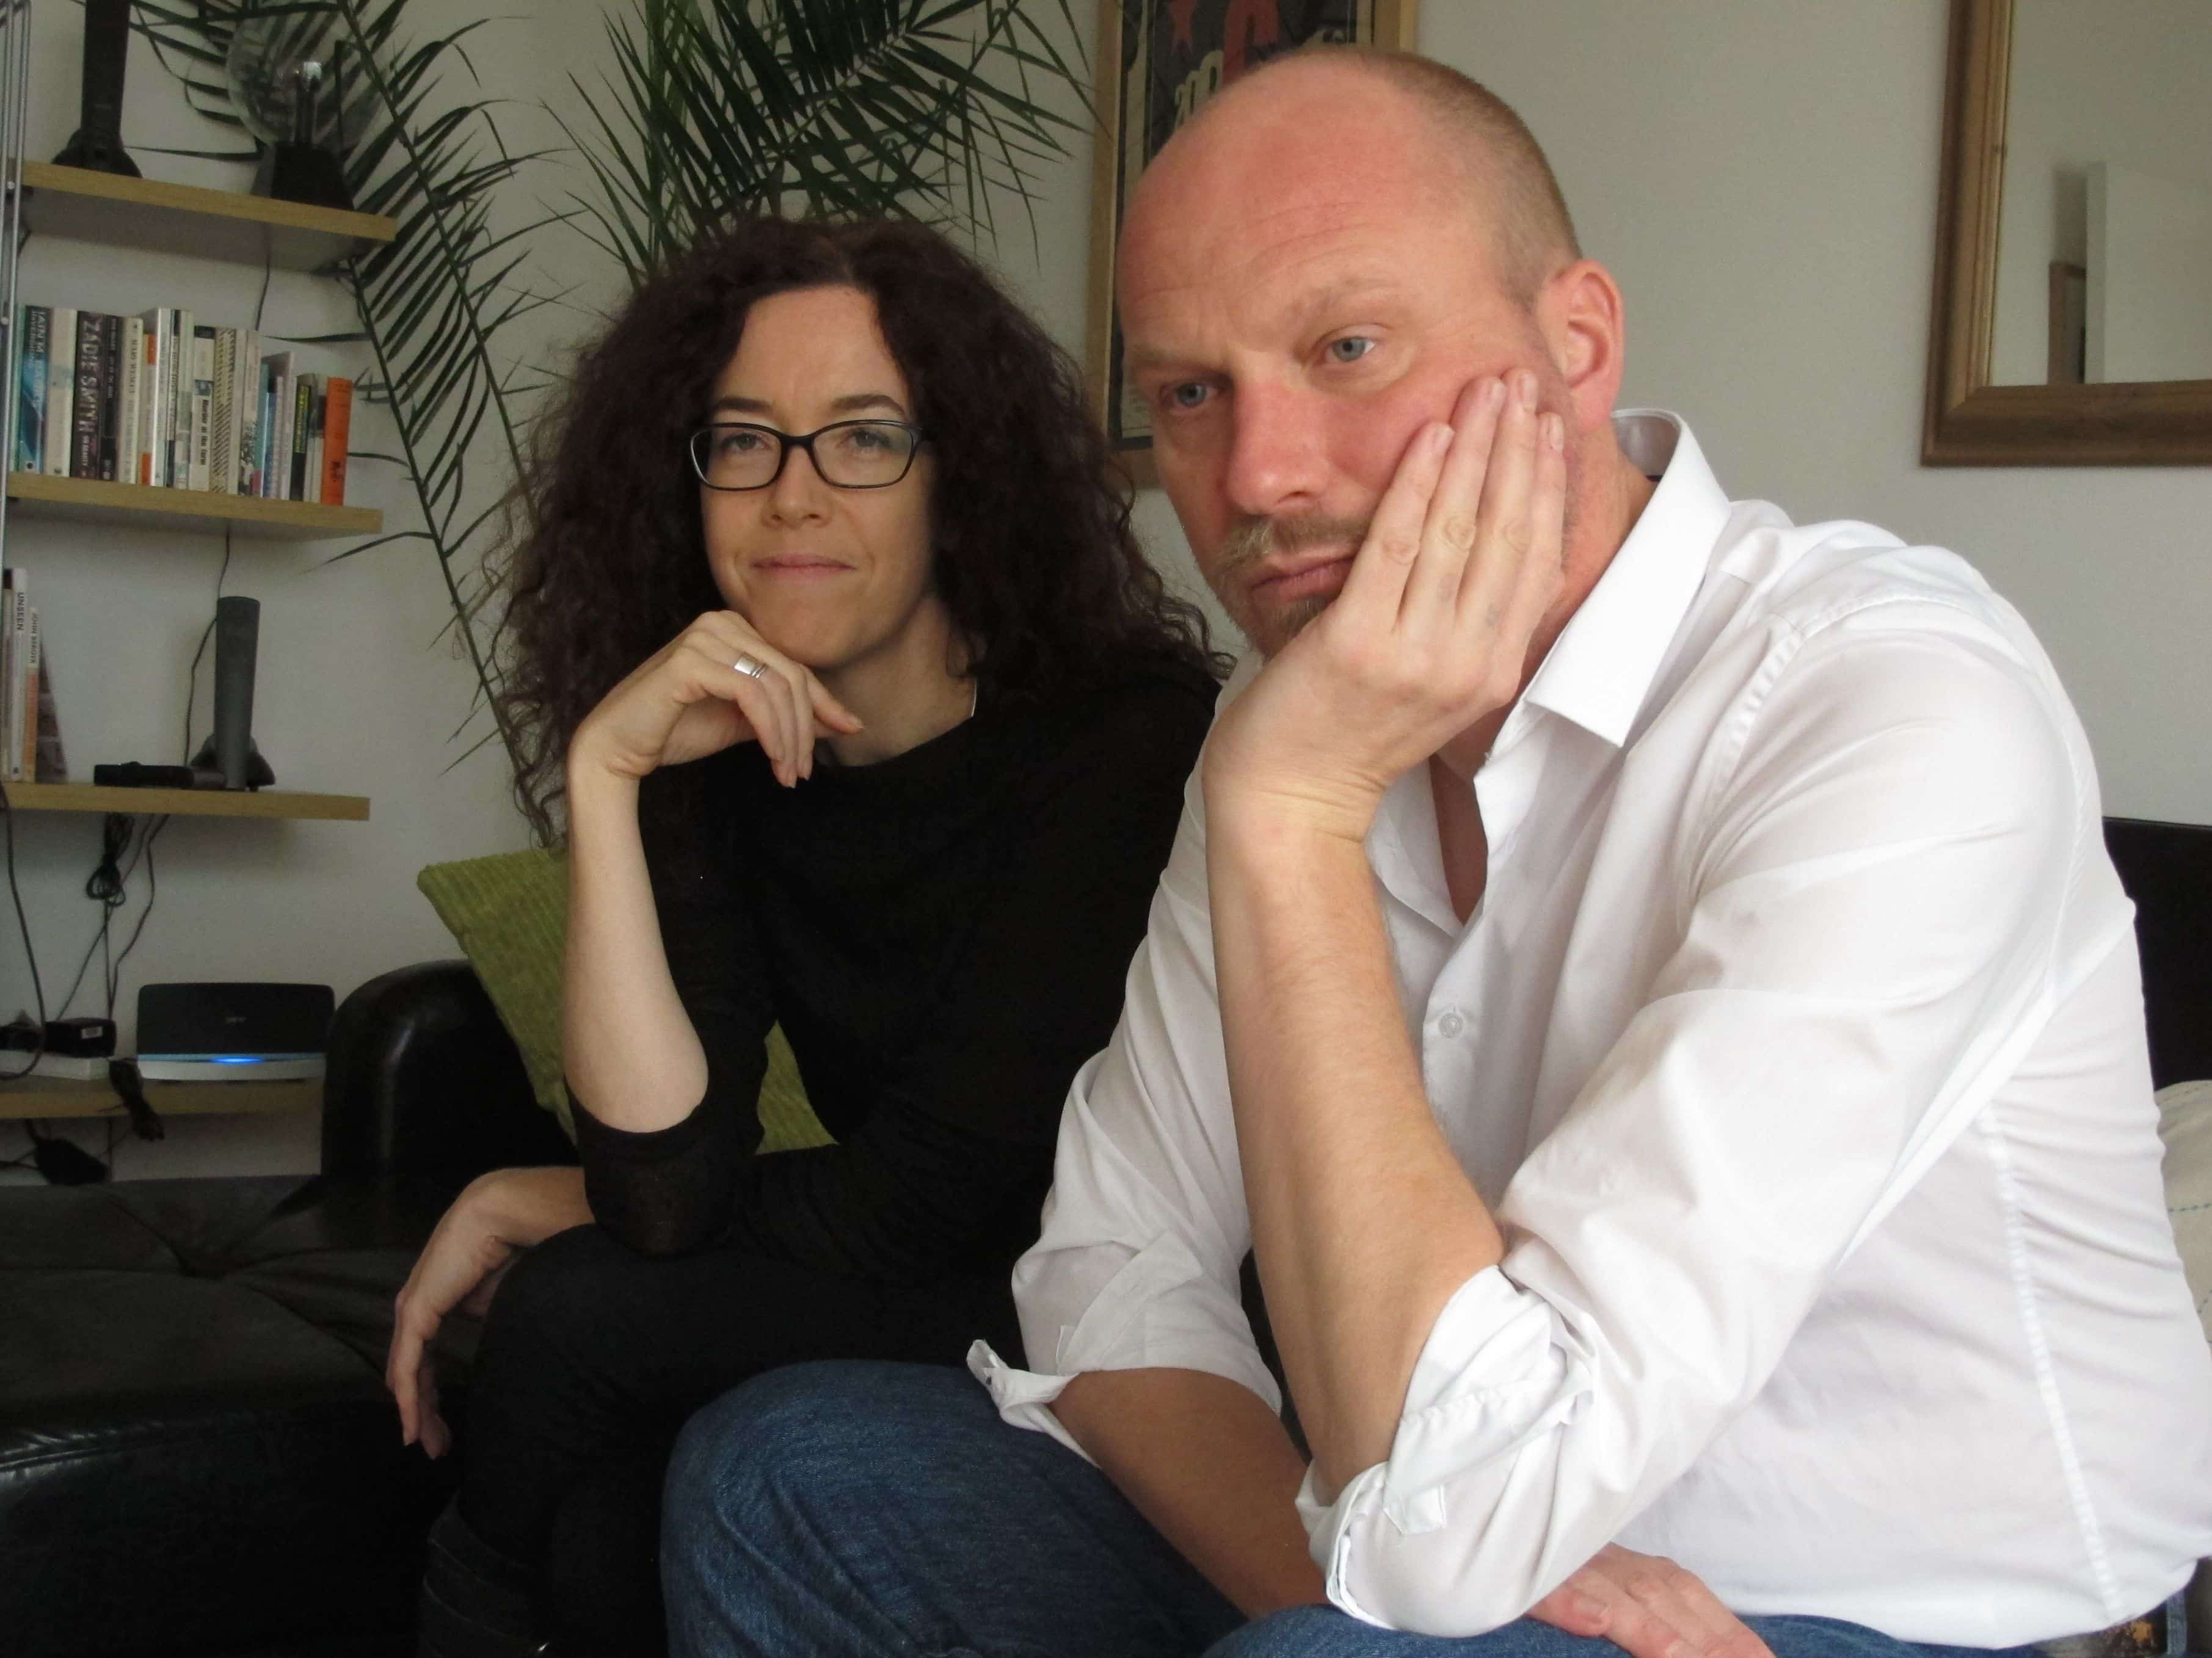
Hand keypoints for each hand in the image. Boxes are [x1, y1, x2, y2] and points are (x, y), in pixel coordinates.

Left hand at [387, 1176, 531, 1458]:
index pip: (427, 1357)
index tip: (446, 1425)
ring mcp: (413, 1310)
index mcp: (438, 1303)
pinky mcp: (415, 1312)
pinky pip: (408, 1365)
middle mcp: (418, 1308)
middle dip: (424, 1413)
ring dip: (416, 1412)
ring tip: (426, 1445)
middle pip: (415, 1371)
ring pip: (408, 1374)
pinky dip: (408, 1397)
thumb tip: (496, 1348)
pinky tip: (411, 1423)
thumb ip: (488, 1322)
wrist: (503, 1214)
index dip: (434, 1394)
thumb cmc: (513, 1246)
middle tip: (436, 1446)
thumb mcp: (500, 1298)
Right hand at [570, 611, 861, 789]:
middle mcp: (720, 623)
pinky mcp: (690, 661)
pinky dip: (771, 731)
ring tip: (789, 774)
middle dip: (808, 727)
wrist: (617, 748)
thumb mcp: (742, 722)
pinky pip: (752, 695)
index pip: (793, 667)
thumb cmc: (674, 731)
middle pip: (791, 676)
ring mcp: (703, 637)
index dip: (825, 703)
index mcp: (733, 629)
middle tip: (805, 771)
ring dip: (791, 737)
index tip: (850, 732)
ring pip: (777, 687)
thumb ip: (785, 715)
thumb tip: (841, 722)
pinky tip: (774, 760)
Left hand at [1202, 370, 1566, 840]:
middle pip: (1509, 533)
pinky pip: (1397, 544)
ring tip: (1485, 389)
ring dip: (1477, 448)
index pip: (1535, 560)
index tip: (1549, 427)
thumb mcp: (1430, 684)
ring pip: (1460, 529)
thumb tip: (1481, 543)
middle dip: (1520, 448)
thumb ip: (1462, 624)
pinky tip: (1432, 434)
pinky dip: (1416, 483)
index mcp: (1492, 671)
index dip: (1546, 486)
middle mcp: (1467, 663)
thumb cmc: (1347, 733)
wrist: (1290, 799)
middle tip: (1523, 382)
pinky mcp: (1360, 642)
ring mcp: (1416, 654)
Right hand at [1531, 1544, 1774, 1657]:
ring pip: (1612, 1597)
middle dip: (1711, 1641)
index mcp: (1624, 1565)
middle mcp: (1601, 1560)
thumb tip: (1672, 1635)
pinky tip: (1592, 1621)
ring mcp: (1560, 1564)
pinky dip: (1571, 1604)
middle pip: (1663, 1598)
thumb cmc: (1537, 1559)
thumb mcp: (1594, 1583)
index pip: (1688, 1596)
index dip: (1728, 1631)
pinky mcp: (1515, 1568)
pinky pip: (1544, 1587)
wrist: (1477, 1515)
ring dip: (1654, 1634)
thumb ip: (1633, 1609)